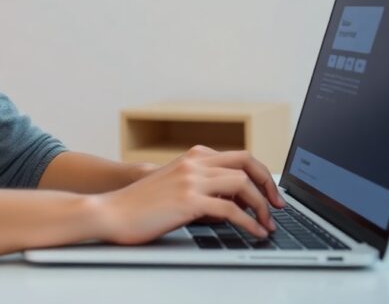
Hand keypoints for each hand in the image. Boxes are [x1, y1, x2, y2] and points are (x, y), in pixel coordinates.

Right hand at [96, 146, 284, 244]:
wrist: (110, 211)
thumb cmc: (139, 205)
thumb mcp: (174, 187)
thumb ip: (201, 188)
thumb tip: (230, 205)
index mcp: (192, 157)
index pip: (239, 156)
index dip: (260, 174)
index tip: (270, 194)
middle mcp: (194, 163)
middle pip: (247, 162)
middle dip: (268, 184)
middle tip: (278, 206)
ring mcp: (191, 180)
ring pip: (243, 184)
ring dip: (262, 205)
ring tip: (267, 224)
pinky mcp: (188, 200)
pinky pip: (231, 209)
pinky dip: (249, 222)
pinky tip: (254, 232)